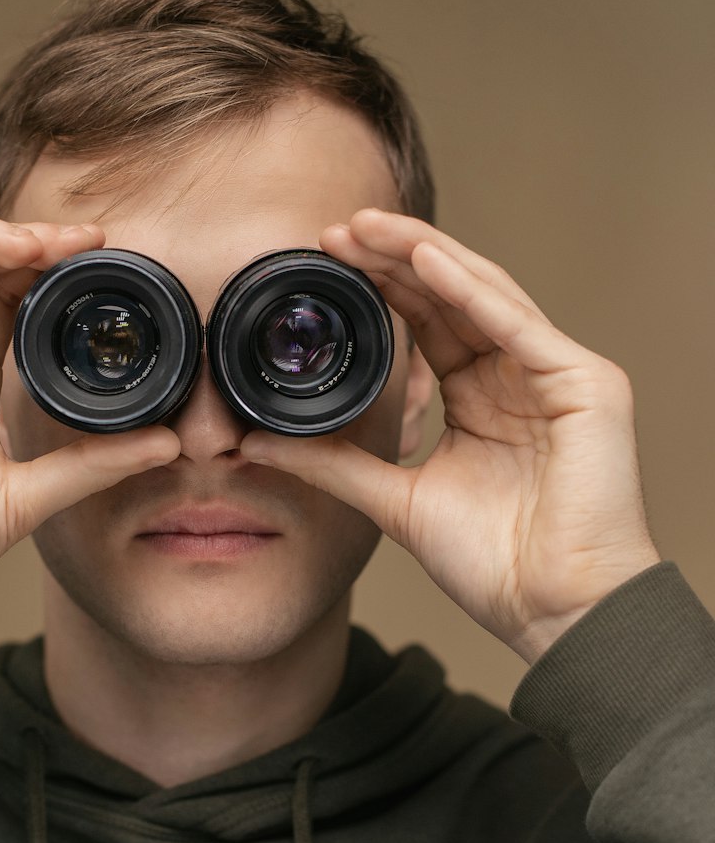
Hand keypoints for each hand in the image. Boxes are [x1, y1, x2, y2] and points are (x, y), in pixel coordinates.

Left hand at [240, 208, 661, 664]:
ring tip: (369, 230)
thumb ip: (332, 465)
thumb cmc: (495, 565)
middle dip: (394, 258)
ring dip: (425, 257)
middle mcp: (521, 375)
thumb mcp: (394, 501)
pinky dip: (471, 290)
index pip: (430, 324)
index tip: (327, 261)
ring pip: (484, 295)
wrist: (554, 613)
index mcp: (483, 398)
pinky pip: (520, 325)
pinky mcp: (586, 383)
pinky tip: (426, 260)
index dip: (382, 288)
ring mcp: (557, 375)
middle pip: (454, 297)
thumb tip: (256, 443)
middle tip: (337, 229)